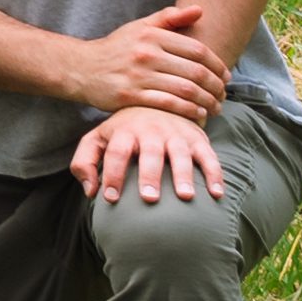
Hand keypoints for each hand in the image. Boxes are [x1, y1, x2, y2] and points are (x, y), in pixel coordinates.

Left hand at [73, 104, 232, 205]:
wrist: (156, 102)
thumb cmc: (123, 131)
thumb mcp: (98, 139)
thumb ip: (85, 162)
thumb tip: (90, 191)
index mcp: (124, 131)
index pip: (116, 152)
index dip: (113, 174)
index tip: (111, 198)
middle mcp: (151, 131)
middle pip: (150, 153)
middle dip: (149, 175)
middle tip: (149, 199)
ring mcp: (176, 134)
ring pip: (180, 154)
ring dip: (183, 175)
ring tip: (185, 197)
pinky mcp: (197, 138)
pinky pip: (208, 156)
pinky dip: (214, 174)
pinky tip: (216, 194)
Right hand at [93, 6, 231, 126]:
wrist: (80, 68)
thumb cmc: (116, 49)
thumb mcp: (140, 28)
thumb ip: (169, 18)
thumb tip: (199, 9)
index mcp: (152, 36)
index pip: (198, 51)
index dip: (218, 65)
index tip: (226, 77)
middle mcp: (146, 54)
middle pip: (195, 72)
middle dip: (217, 87)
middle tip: (224, 95)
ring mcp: (137, 76)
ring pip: (186, 90)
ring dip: (207, 101)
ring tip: (216, 107)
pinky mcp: (129, 96)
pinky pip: (168, 105)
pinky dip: (189, 111)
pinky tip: (198, 114)